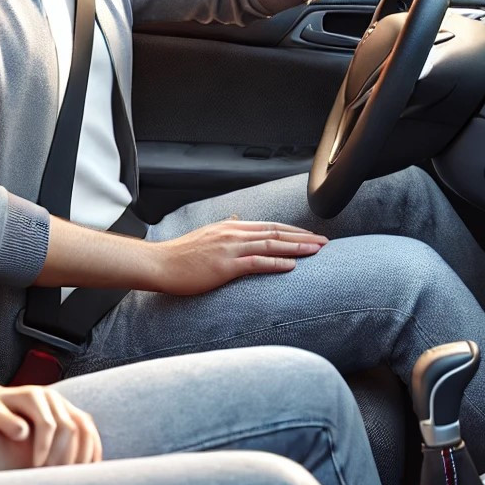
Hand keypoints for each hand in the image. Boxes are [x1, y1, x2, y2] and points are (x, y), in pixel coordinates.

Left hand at [0, 384, 101, 467]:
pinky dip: (92, 448)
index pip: (48, 424)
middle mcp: (53, 396)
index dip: (44, 448)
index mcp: (33, 395)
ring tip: (73, 476)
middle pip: (70, 426)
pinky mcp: (71, 413)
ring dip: (83, 453)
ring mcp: (64, 404)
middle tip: (53, 477)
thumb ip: (4, 422)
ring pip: (85, 427)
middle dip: (64, 455)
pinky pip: (89, 429)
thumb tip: (23, 433)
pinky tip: (89, 467)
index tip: (35, 467)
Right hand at [152, 219, 326, 295]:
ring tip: (317, 251)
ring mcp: (230, 248)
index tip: (310, 235)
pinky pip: (256, 262)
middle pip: (276, 233)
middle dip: (303, 237)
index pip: (269, 226)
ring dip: (297, 248)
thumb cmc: (181, 255)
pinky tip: (292, 265)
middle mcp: (233, 233)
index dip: (293, 230)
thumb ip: (225, 228)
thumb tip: (237, 218)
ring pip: (271, 245)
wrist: (160, 264)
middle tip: (325, 242)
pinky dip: (276, 263)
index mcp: (231, 227)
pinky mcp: (225, 265)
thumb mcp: (206, 235)